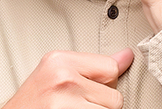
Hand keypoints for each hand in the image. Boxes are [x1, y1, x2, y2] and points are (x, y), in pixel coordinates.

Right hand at [2, 49, 134, 107]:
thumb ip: (94, 66)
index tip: (87, 91)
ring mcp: (64, 102)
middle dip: (101, 105)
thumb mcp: (57, 74)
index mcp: (60, 60)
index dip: (105, 84)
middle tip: (77, 106)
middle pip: (114, 96)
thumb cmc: (34, 102)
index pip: (111, 68)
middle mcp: (63, 77)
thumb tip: (127, 57)